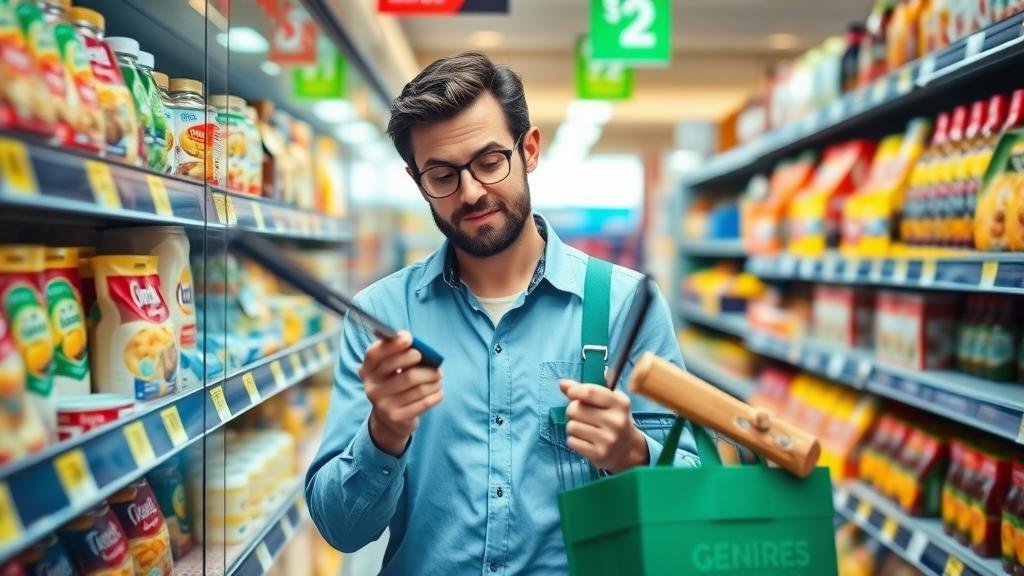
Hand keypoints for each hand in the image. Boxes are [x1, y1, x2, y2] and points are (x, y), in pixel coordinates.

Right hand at [359, 331, 442, 456]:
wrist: (389, 418)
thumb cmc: (394, 383)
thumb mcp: (391, 367)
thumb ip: (400, 353)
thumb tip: (415, 343)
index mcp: (368, 370)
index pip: (375, 355)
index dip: (392, 345)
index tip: (409, 339)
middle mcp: (371, 388)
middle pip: (405, 374)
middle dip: (425, 367)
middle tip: (436, 366)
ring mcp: (382, 405)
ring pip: (418, 389)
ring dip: (433, 381)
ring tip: (438, 377)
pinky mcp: (396, 417)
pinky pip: (423, 403)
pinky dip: (435, 394)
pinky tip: (438, 391)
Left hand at [559, 380, 648, 472]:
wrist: (628, 450)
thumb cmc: (613, 420)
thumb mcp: (608, 402)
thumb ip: (586, 390)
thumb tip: (562, 383)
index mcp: (620, 403)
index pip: (591, 392)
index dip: (575, 390)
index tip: (570, 393)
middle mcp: (616, 421)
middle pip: (575, 409)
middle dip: (573, 410)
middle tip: (582, 415)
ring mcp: (608, 439)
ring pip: (571, 426)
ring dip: (573, 427)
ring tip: (584, 429)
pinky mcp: (599, 454)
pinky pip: (572, 441)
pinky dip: (574, 440)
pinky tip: (585, 440)